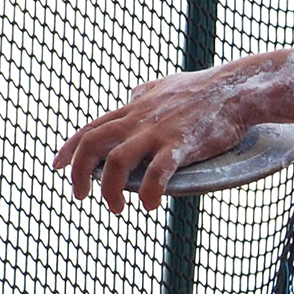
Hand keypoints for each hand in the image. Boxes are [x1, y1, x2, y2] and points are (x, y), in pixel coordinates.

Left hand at [53, 51, 293, 214]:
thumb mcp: (165, 85)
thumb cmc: (204, 88)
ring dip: (110, 189)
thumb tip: (133, 93)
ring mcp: (158, 132)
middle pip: (93, 144)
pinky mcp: (181, 145)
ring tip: (118, 208)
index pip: (90, 128)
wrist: (236, 89)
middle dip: (80, 173)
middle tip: (81, 197)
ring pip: (118, 161)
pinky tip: (151, 205)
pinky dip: (148, 192)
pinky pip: (157, 173)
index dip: (69, 150)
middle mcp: (139, 120)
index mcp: (133, 109)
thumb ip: (145, 93)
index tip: (57, 168)